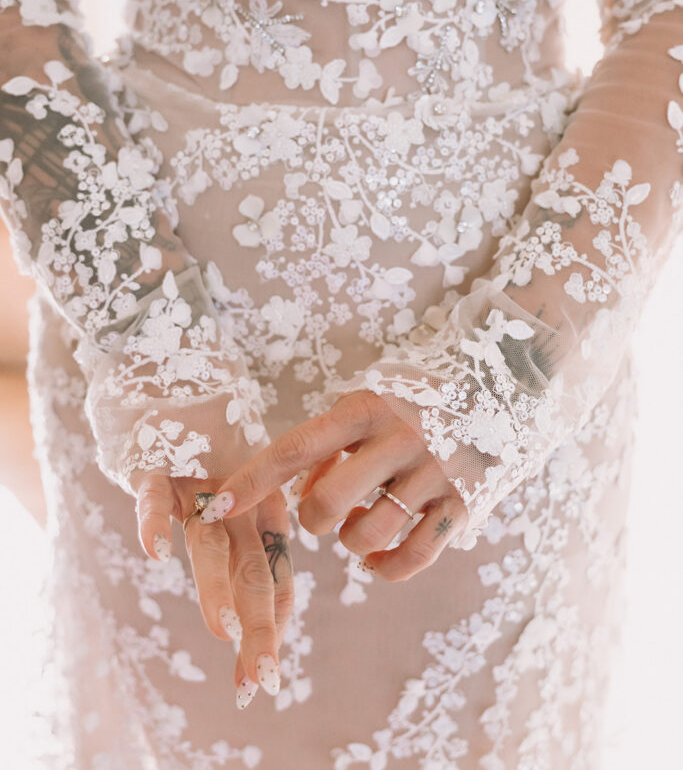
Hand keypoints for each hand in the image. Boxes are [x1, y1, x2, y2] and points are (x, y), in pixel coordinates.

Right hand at [135, 472, 293, 707]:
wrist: (181, 405)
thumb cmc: (213, 468)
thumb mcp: (234, 517)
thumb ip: (243, 568)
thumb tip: (245, 643)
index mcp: (262, 519)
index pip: (274, 579)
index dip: (273, 626)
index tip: (263, 678)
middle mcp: (238, 507)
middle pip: (250, 569)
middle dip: (257, 624)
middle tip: (262, 674)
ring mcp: (198, 488)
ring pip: (210, 541)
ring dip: (217, 584)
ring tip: (224, 628)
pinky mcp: (159, 471)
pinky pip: (156, 497)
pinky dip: (154, 522)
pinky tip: (155, 551)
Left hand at [199, 391, 468, 581]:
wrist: (501, 388)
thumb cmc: (414, 399)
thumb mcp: (369, 402)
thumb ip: (330, 443)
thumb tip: (301, 492)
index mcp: (367, 408)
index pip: (296, 448)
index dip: (253, 481)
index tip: (216, 508)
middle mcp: (400, 439)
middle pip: (326, 505)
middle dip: (314, 519)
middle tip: (328, 508)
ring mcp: (435, 474)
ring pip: (365, 536)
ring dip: (351, 540)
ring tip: (364, 518)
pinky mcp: (463, 505)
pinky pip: (409, 559)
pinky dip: (384, 566)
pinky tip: (382, 549)